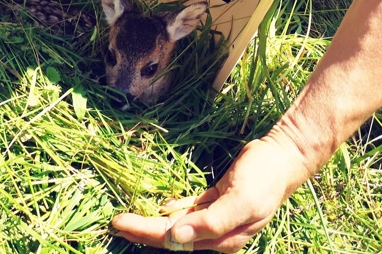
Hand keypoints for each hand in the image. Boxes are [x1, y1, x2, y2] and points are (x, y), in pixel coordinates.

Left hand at [112, 137, 306, 251]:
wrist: (282, 158)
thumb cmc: (264, 179)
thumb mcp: (242, 201)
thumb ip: (212, 222)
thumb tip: (177, 237)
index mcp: (221, 238)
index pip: (174, 240)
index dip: (145, 233)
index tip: (119, 223)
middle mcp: (215, 233)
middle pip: (171, 235)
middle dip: (142, 231)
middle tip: (114, 223)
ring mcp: (215, 218)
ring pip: (176, 224)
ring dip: (152, 223)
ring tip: (129, 219)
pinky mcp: (215, 202)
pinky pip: (187, 211)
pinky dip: (170, 211)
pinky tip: (157, 210)